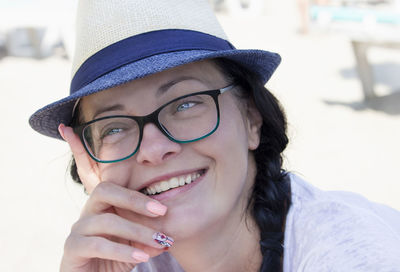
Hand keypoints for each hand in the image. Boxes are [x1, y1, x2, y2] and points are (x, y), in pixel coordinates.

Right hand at [58, 124, 168, 271]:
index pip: (116, 188)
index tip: (163, 209)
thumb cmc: (112, 261)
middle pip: (104, 191)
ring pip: (106, 221)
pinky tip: (141, 258)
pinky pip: (97, 245)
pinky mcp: (72, 249)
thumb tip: (167, 239)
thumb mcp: (134, 247)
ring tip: (158, 241)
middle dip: (135, 201)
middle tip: (162, 214)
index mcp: (101, 207)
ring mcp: (77, 230)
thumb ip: (147, 240)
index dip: (139, 196)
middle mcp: (87, 213)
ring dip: (137, 231)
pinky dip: (122, 251)